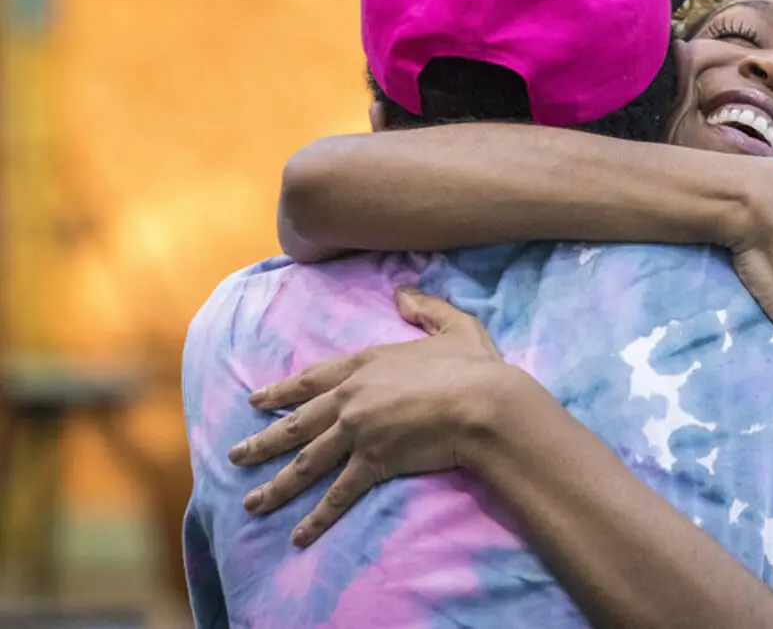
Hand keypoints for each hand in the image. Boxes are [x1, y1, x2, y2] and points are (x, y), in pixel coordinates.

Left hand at [227, 287, 505, 545]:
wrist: (482, 404)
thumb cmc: (473, 366)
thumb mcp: (454, 325)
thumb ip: (425, 307)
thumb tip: (402, 291)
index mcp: (366, 364)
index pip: (312, 379)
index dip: (282, 391)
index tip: (256, 401)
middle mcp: (351, 398)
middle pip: (297, 423)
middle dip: (262, 442)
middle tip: (235, 455)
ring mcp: (358, 432)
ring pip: (306, 462)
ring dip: (276, 486)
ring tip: (250, 504)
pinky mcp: (372, 463)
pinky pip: (338, 495)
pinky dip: (317, 518)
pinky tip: (298, 537)